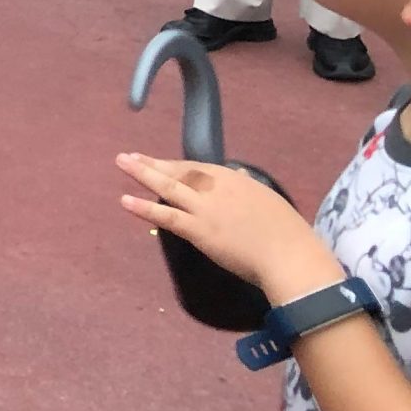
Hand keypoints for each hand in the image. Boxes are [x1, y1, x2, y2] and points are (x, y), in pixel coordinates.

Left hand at [115, 154, 335, 297]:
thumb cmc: (287, 233)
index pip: (198, 169)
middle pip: (179, 171)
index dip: (176, 165)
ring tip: (121, 162)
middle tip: (130, 156)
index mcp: (234, 179)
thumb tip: (240, 173)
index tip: (162, 162)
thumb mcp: (268, 198)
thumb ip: (249, 185)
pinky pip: (166, 216)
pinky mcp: (198, 231)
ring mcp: (204, 209)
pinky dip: (144, 208)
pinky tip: (125, 201)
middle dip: (153, 163)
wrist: (289, 255)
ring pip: (168, 186)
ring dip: (142, 173)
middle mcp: (215, 188)